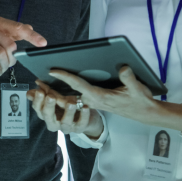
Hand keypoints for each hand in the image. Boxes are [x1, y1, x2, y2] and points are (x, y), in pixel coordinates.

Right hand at [27, 80, 103, 138]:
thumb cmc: (67, 106)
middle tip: (50, 96)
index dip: (38, 101)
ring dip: (68, 112)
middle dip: (48, 106)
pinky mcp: (80, 128)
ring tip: (71, 102)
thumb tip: (29, 92)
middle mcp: (55, 123)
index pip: (38, 109)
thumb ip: (44, 95)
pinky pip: (81, 123)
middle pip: (48, 117)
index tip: (39, 91)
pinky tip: (85, 107)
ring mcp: (67, 127)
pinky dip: (84, 115)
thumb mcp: (56, 99)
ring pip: (65, 122)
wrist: (86, 116)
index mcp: (47, 115)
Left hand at [50, 66, 181, 132]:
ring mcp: (93, 101)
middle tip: (36, 80)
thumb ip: (129, 78)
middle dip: (53, 87)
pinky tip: (54, 86)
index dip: (66, 77)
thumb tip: (122, 67)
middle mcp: (94, 100)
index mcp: (100, 97)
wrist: (145, 113)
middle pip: (70, 93)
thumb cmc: (141, 100)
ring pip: (71, 96)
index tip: (53, 70)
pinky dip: (64, 92)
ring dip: (56, 91)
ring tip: (40, 82)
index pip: (79, 85)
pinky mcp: (95, 100)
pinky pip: (76, 97)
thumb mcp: (138, 88)